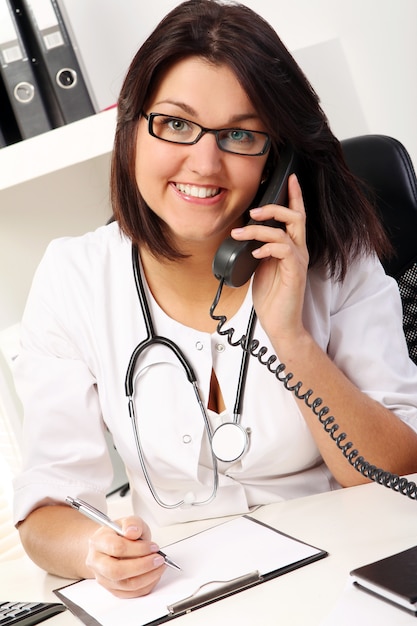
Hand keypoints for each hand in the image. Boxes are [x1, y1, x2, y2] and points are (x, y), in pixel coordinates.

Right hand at [86, 516, 165, 597]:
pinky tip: (153, 575)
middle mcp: (97, 562)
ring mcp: (103, 577)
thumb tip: (132, 531)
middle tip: (157, 559)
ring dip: (147, 577)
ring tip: (159, 567)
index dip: (138, 548)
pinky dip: (146, 586)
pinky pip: (130, 594)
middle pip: (117, 571)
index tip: (153, 547)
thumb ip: (132, 523)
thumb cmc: (120, 534)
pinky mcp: (112, 589)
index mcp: (98, 541)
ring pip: (124, 585)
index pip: (116, 547)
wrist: (112, 545)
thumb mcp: (128, 521)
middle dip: (142, 566)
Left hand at [231, 173, 308, 344]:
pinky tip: (254, 253)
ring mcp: (297, 261)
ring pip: (285, 231)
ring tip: (241, 233)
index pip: (296, 216)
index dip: (295, 196)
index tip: (289, 178)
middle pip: (295, 217)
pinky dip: (267, 247)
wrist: (280, 324)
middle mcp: (298, 251)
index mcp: (291, 248)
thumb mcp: (260, 267)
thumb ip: (259, 249)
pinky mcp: (294, 272)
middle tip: (254, 210)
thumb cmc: (272, 298)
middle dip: (275, 207)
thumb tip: (246, 235)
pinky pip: (284, 250)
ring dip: (260, 229)